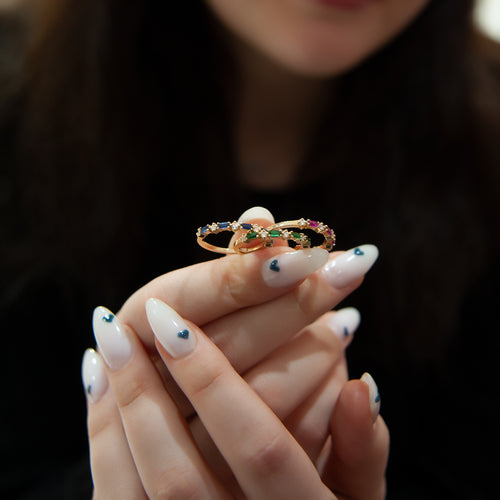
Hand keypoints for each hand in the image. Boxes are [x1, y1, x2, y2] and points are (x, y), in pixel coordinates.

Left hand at [83, 299, 388, 498]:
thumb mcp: (359, 497)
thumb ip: (364, 449)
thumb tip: (361, 385)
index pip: (260, 449)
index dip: (217, 383)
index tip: (178, 319)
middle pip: (185, 471)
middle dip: (154, 389)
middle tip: (135, 319)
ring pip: (142, 484)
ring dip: (121, 404)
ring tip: (109, 339)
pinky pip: (113, 491)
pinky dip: (101, 432)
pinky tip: (97, 377)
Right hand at [111, 207, 378, 417]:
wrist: (180, 415)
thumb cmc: (195, 338)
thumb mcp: (196, 300)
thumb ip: (233, 264)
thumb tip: (259, 219)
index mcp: (132, 332)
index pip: (187, 298)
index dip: (242, 272)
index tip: (298, 246)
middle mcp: (148, 384)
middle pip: (230, 344)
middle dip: (296, 303)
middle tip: (350, 267)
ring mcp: (184, 435)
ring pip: (262, 392)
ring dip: (316, 349)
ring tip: (348, 317)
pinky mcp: (226, 463)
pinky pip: (285, 433)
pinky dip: (321, 399)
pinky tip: (344, 369)